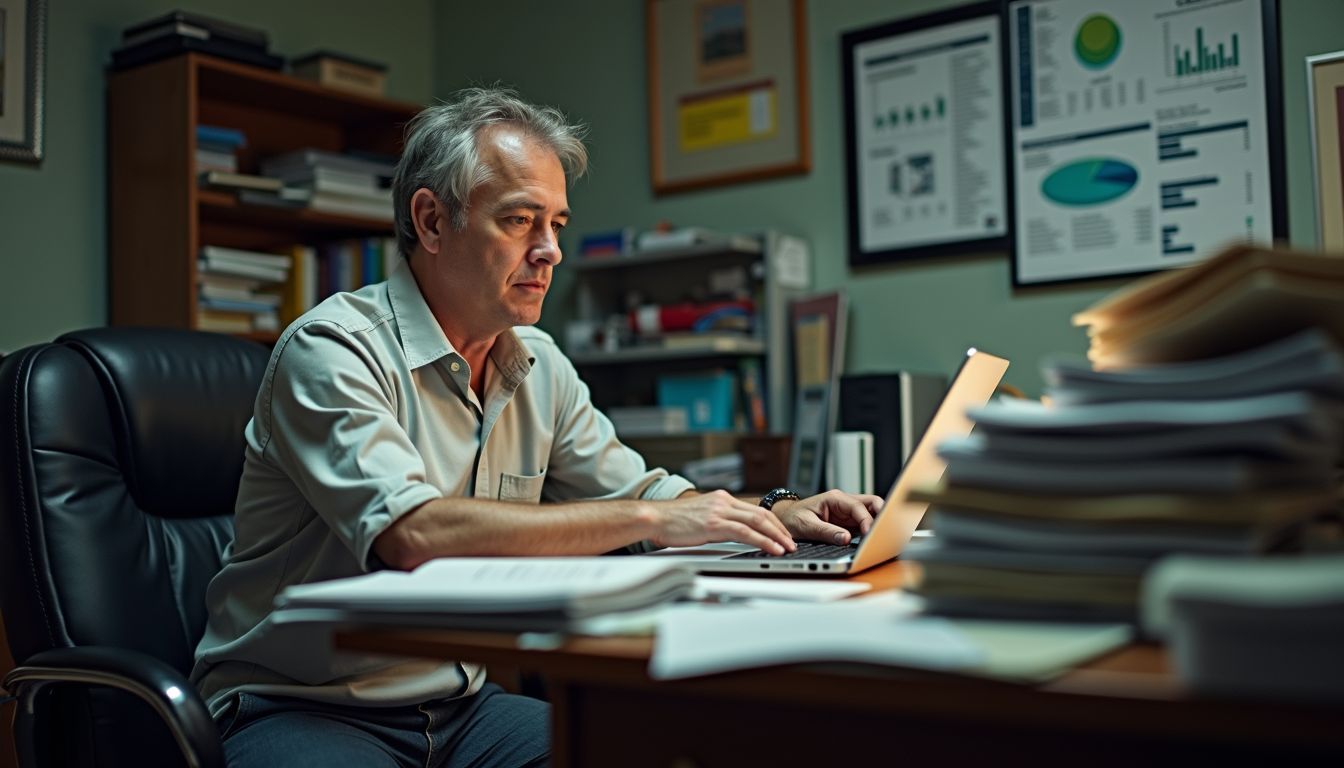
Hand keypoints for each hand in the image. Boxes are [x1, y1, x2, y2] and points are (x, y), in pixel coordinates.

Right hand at [648, 490, 796, 554]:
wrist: (654, 518)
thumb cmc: (672, 522)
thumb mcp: (700, 517)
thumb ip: (717, 521)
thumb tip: (732, 533)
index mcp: (721, 499)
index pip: (754, 510)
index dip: (772, 523)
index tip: (782, 534)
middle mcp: (723, 502)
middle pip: (761, 514)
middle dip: (780, 530)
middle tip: (791, 543)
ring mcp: (719, 511)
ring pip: (757, 522)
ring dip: (776, 536)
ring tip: (787, 548)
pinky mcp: (714, 524)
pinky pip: (745, 533)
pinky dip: (763, 541)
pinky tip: (772, 549)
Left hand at [770, 489, 881, 544]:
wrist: (785, 519)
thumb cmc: (793, 519)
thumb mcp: (806, 526)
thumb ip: (826, 532)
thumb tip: (845, 539)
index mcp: (834, 498)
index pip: (858, 506)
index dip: (867, 520)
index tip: (869, 533)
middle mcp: (844, 503)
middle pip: (872, 504)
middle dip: (881, 516)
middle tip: (882, 532)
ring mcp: (848, 513)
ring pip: (871, 513)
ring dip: (877, 524)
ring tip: (880, 538)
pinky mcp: (848, 523)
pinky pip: (864, 525)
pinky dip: (870, 532)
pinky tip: (872, 541)